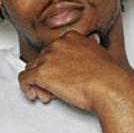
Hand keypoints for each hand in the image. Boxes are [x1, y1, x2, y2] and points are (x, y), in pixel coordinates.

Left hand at [17, 32, 133, 112]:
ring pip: (31, 69)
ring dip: (38, 83)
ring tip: (48, 94)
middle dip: (46, 75)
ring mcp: (48, 58)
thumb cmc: (108, 75)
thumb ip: (88, 47)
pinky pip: (24, 79)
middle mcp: (57, 44)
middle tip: (55, 88)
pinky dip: (26, 88)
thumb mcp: (99, 53)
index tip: (60, 74)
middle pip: (41, 60)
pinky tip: (34, 94)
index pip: (53, 50)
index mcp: (71, 37)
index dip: (54, 64)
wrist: (110, 87)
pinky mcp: (41, 73)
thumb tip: (90, 42)